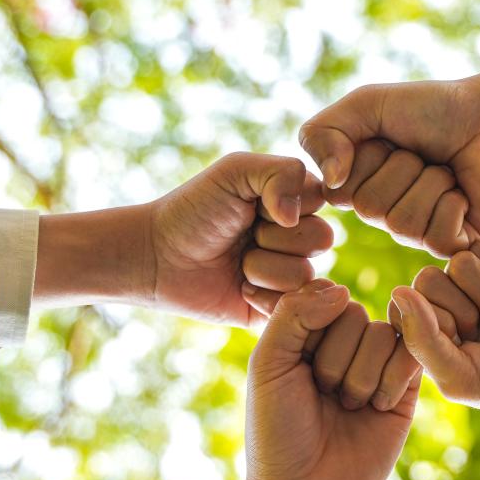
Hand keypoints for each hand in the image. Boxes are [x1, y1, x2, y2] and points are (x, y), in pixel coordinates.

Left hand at [33, 153, 332, 325]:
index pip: (321, 201)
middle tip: (241, 236)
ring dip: (262, 268)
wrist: (158, 255)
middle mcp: (298, 238)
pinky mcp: (277, 308)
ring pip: (304, 275)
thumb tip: (298, 216)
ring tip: (236, 263)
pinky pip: (293, 307)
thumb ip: (281, 172)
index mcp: (294, 201)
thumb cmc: (194, 209)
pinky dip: (260, 296)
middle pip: (321, 239)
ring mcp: (290, 274)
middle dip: (274, 238)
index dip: (286, 205)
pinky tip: (238, 287)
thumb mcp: (236, 172)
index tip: (253, 205)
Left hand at [221, 281, 421, 479]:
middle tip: (322, 398)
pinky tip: (376, 409)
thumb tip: (342, 289)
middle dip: (334, 361)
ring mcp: (377, 365)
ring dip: (359, 378)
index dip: (310, 331)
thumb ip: (294, 314)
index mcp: (306, 333)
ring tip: (346, 408)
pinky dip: (391, 382)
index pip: (322, 297)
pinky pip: (413, 356)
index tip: (294, 372)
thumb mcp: (269, 364)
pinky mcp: (408, 389)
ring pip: (383, 335)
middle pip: (354, 314)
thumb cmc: (277, 432)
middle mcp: (343, 344)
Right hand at [300, 41, 479, 254]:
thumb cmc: (436, 108)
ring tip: (447, 169)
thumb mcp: (369, 103)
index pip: (338, 189)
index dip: (366, 157)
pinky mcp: (452, 246)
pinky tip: (465, 191)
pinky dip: (454, 205)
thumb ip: (323, 132)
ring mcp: (417, 233)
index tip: (389, 138)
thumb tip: (327, 183)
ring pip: (402, 223)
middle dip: (403, 167)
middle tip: (425, 152)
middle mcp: (382, 213)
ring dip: (432, 183)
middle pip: (369, 208)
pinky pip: (436, 238)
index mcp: (358, 182)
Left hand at [390, 242, 479, 449]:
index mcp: (421, 335)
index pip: (405, 305)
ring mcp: (468, 283)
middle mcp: (440, 305)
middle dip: (466, 309)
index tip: (466, 350)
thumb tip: (398, 291)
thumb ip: (422, 340)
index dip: (441, 325)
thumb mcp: (461, 375)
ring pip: (460, 260)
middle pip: (428, 277)